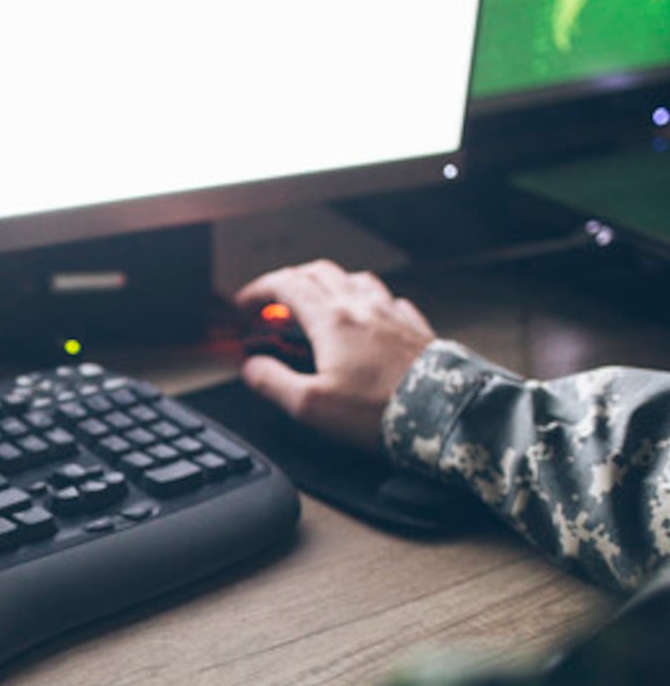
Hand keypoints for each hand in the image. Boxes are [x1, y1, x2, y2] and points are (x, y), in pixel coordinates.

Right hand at [234, 260, 435, 450]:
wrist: (441, 413)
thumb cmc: (378, 411)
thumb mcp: (309, 405)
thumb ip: (273, 382)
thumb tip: (251, 368)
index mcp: (331, 321)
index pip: (286, 286)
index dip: (259, 290)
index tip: (245, 304)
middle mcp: (362, 308)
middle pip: (318, 272)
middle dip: (289, 281)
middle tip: (274, 302)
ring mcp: (391, 314)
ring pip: (354, 279)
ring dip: (328, 284)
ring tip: (317, 302)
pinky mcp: (414, 328)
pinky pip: (388, 300)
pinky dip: (367, 301)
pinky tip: (367, 317)